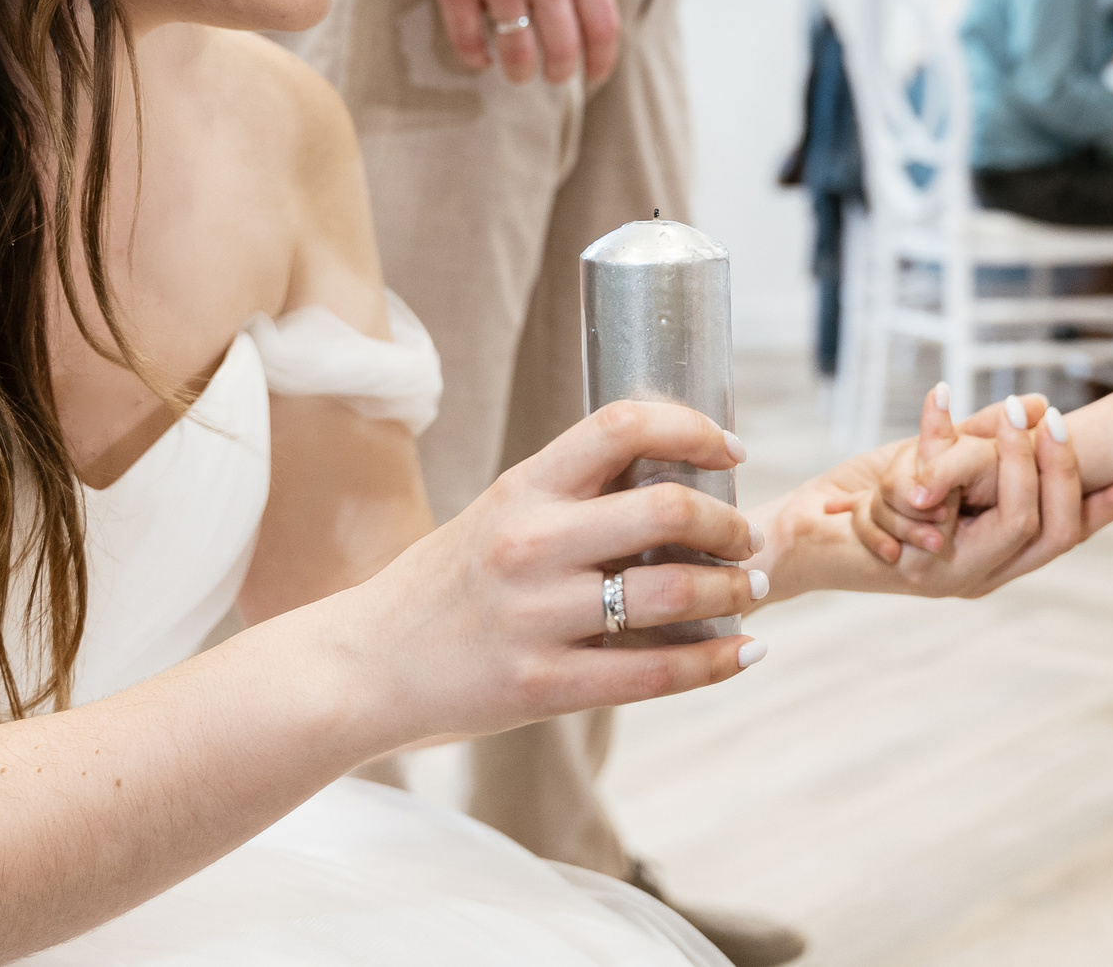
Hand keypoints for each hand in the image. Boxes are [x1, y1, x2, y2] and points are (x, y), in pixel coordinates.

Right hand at [349, 401, 764, 744]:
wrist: (364, 667)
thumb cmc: (445, 585)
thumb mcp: (500, 513)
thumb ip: (574, 496)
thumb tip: (679, 476)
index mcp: (523, 489)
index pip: (621, 426)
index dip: (693, 428)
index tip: (731, 450)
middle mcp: (531, 544)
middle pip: (666, 509)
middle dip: (728, 523)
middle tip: (745, 538)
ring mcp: (537, 618)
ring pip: (672, 592)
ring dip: (732, 590)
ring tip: (748, 590)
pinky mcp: (543, 687)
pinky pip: (654, 672)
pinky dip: (715, 661)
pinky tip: (746, 651)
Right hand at [404, 0, 620, 84]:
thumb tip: (589, 22)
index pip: (602, 29)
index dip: (601, 63)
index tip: (595, 77)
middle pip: (563, 49)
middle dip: (561, 74)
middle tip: (554, 78)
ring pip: (516, 52)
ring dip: (519, 72)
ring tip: (517, 72)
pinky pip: (468, 39)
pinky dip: (477, 58)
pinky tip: (481, 57)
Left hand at [826, 388, 1112, 595]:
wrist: (799, 537)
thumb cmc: (864, 499)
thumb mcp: (935, 459)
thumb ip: (982, 440)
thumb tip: (1035, 407)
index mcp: (994, 555)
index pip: (1065, 534)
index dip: (1106, 509)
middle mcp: (980, 574)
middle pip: (1051, 532)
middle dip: (1060, 469)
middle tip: (1053, 418)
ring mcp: (949, 576)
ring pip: (1013, 523)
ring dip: (1013, 461)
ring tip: (1010, 417)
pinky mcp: (912, 566)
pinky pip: (948, 507)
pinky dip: (942, 451)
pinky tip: (934, 407)